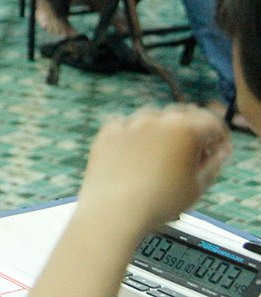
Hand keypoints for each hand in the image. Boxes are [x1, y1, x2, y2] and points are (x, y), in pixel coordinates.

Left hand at [78, 106, 229, 233]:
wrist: (114, 210)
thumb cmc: (158, 203)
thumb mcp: (198, 187)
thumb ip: (214, 164)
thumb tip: (219, 153)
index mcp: (185, 129)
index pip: (211, 122)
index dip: (218, 137)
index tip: (216, 149)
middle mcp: (157, 120)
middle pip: (181, 117)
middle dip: (190, 132)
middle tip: (191, 156)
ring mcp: (129, 124)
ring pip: (152, 120)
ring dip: (160, 132)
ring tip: (160, 159)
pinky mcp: (108, 132)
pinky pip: (125, 128)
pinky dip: (133, 137)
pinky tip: (135, 157)